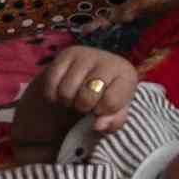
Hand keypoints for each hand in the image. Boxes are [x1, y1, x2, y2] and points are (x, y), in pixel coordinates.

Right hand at [24, 40, 138, 137]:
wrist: (86, 78)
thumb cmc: (104, 98)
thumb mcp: (114, 112)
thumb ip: (112, 122)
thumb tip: (98, 125)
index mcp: (126, 75)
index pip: (110, 102)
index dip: (101, 112)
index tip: (100, 108)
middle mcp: (107, 60)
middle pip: (86, 97)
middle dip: (83, 107)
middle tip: (86, 103)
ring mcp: (85, 54)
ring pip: (67, 91)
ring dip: (68, 101)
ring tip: (75, 96)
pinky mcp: (65, 53)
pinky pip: (52, 83)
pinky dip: (54, 94)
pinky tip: (63, 90)